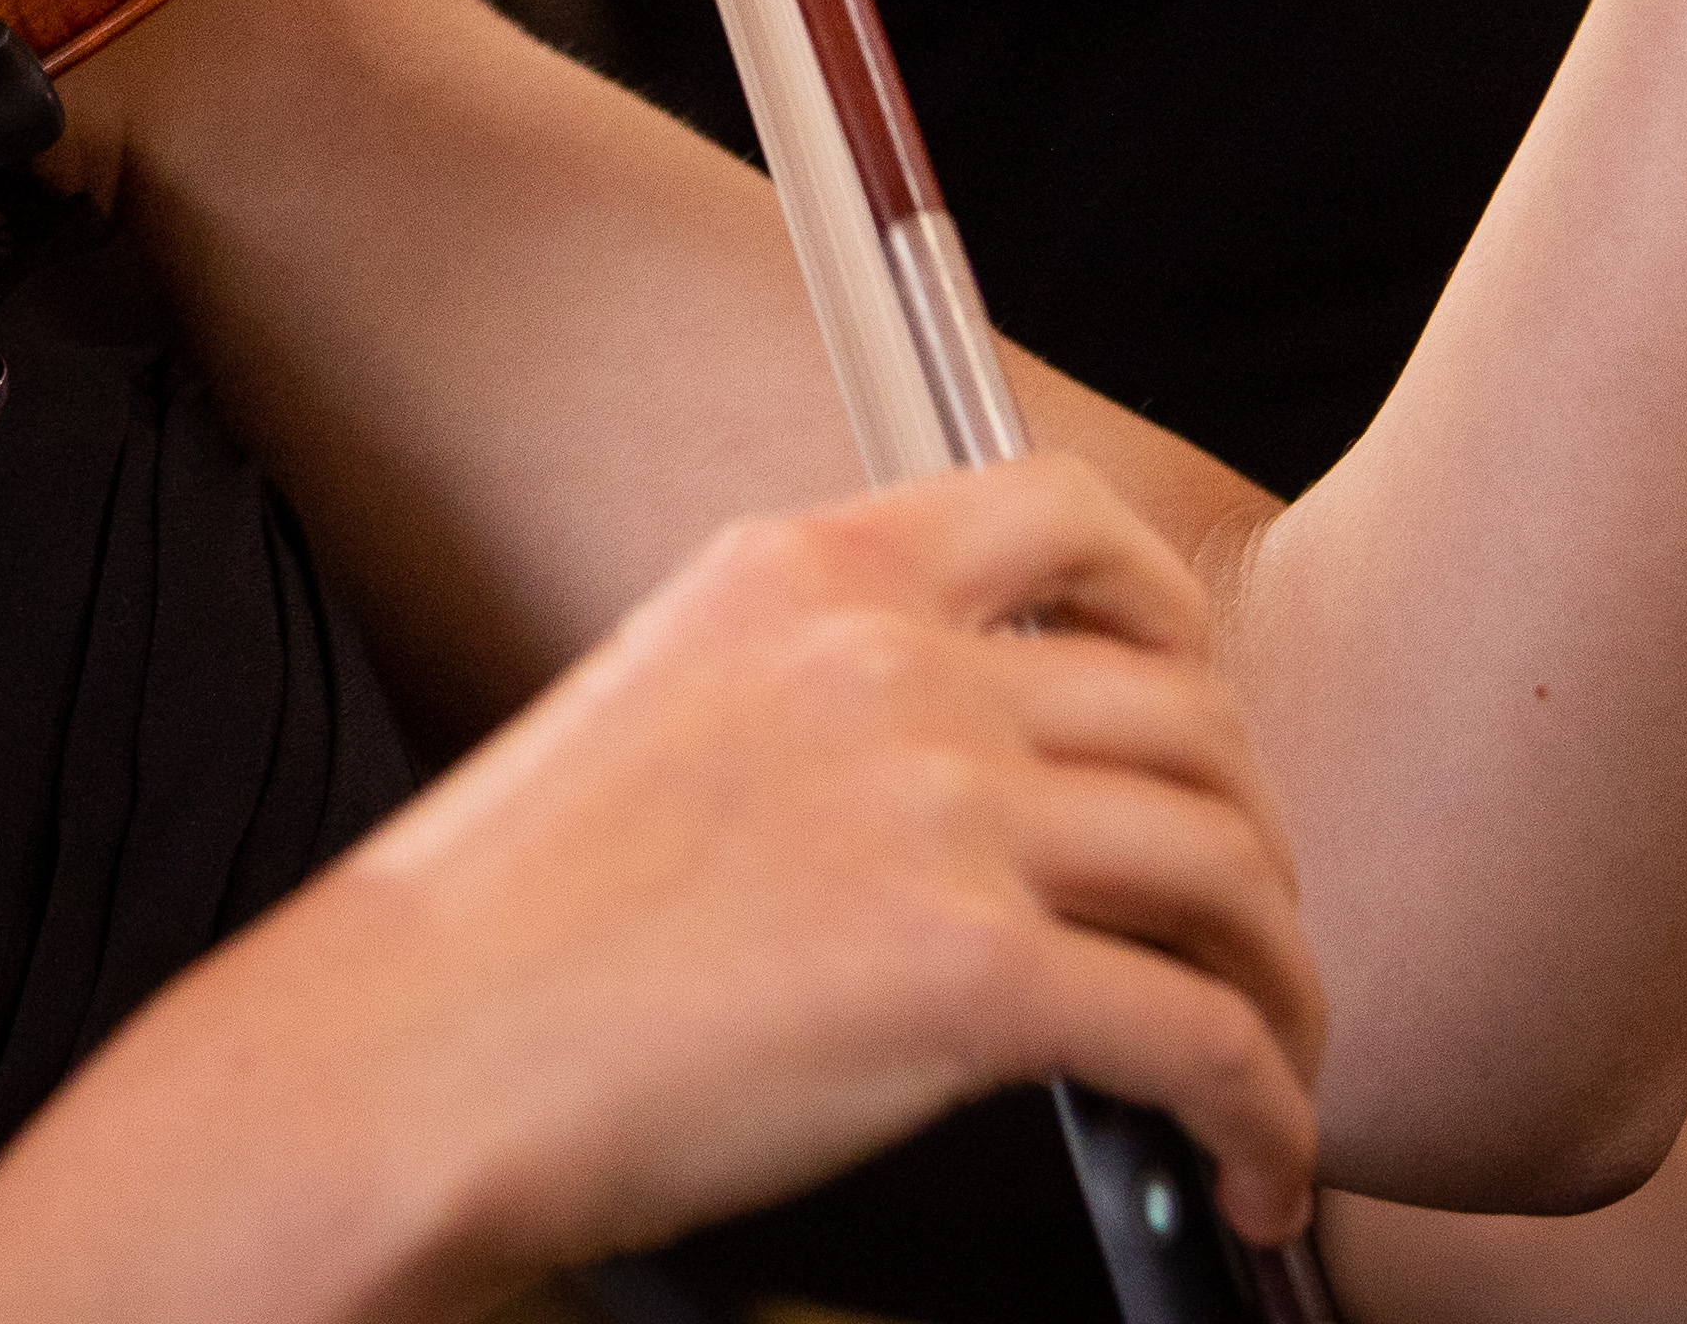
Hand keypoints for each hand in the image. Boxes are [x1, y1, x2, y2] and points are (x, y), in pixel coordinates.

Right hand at [0, 460, 1322, 1323]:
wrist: (407, 1056)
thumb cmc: (508, 932)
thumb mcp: (663, 709)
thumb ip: (821, 694)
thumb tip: (980, 773)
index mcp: (805, 572)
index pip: (1072, 517)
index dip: (1182, 618)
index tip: (1202, 703)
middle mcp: (889, 660)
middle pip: (1192, 718)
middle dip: (1251, 843)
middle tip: (1241, 936)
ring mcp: (935, 806)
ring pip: (1227, 875)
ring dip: (1280, 989)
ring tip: (1267, 1071)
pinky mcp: (965, 971)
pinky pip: (1200, 1036)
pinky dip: (1262, 1114)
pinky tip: (1247, 1169)